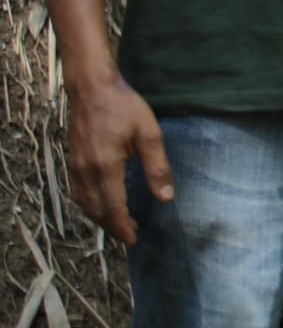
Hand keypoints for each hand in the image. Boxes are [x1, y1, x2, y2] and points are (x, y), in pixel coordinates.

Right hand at [62, 72, 169, 247]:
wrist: (92, 87)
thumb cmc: (124, 107)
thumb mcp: (149, 135)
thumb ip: (157, 168)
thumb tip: (165, 198)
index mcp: (105, 166)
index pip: (112, 207)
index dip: (122, 227)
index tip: (134, 240)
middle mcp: (85, 170)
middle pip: (96, 210)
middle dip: (112, 227)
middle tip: (130, 235)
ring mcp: (75, 165)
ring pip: (83, 202)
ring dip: (99, 217)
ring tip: (118, 223)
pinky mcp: (71, 159)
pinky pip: (77, 191)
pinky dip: (89, 204)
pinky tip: (102, 204)